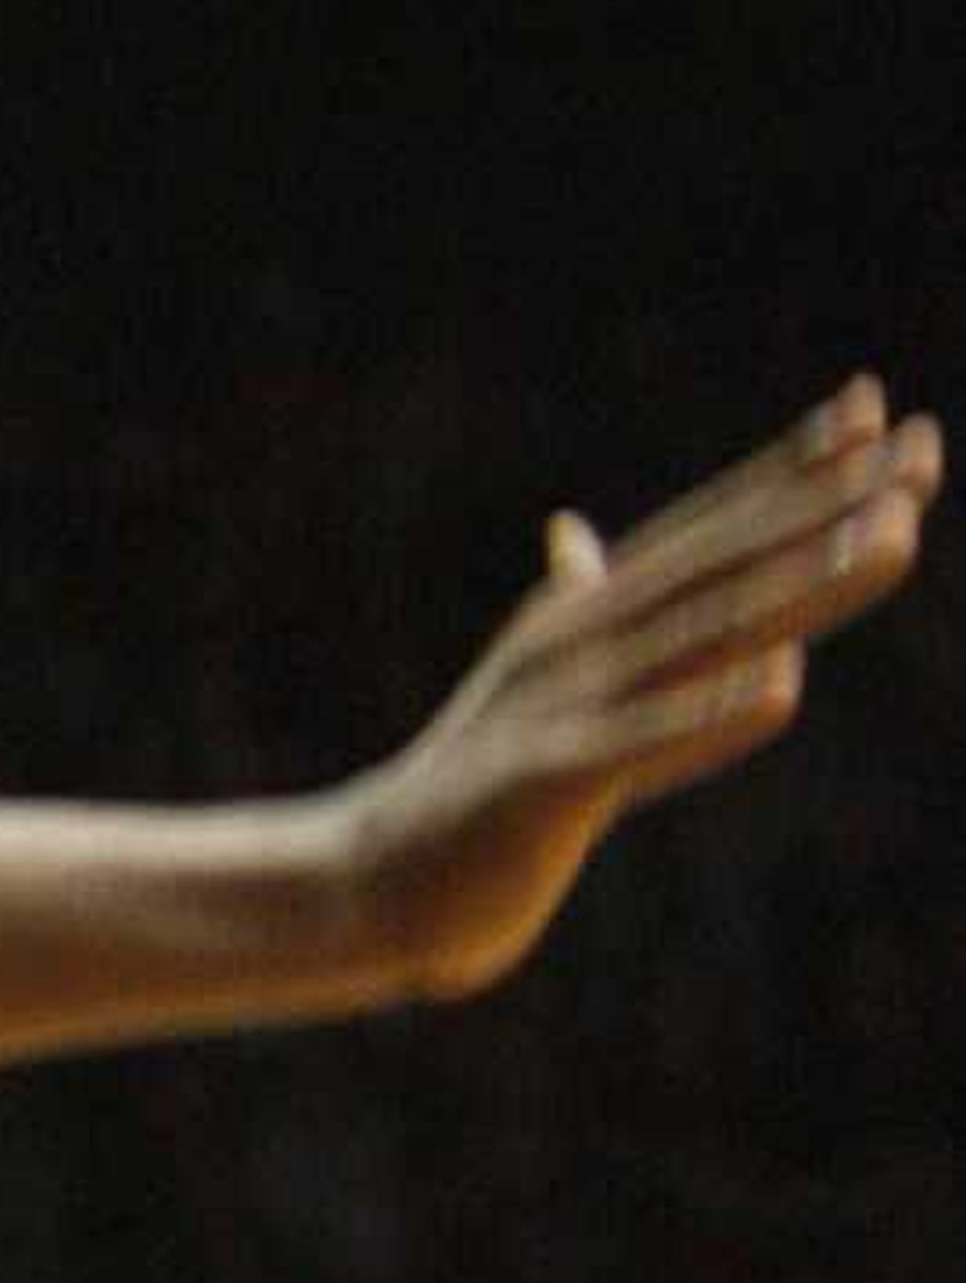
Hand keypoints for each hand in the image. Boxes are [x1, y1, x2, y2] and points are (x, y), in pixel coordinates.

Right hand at [351, 377, 936, 997]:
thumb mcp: (528, 683)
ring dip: (807, 585)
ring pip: (707, 636)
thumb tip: (572, 533)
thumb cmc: (467, 788)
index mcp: (582, 617)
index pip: (706, 529)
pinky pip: (640, 744)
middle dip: (828, 503)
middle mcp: (577, 641)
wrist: (371, 877)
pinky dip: (713, 713)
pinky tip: (785, 684)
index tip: (876, 405)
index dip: (789, 469)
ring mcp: (562, 705)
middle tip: (924, 445)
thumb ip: (567, 605)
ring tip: (898, 536)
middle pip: (724, 562)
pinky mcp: (543, 780)